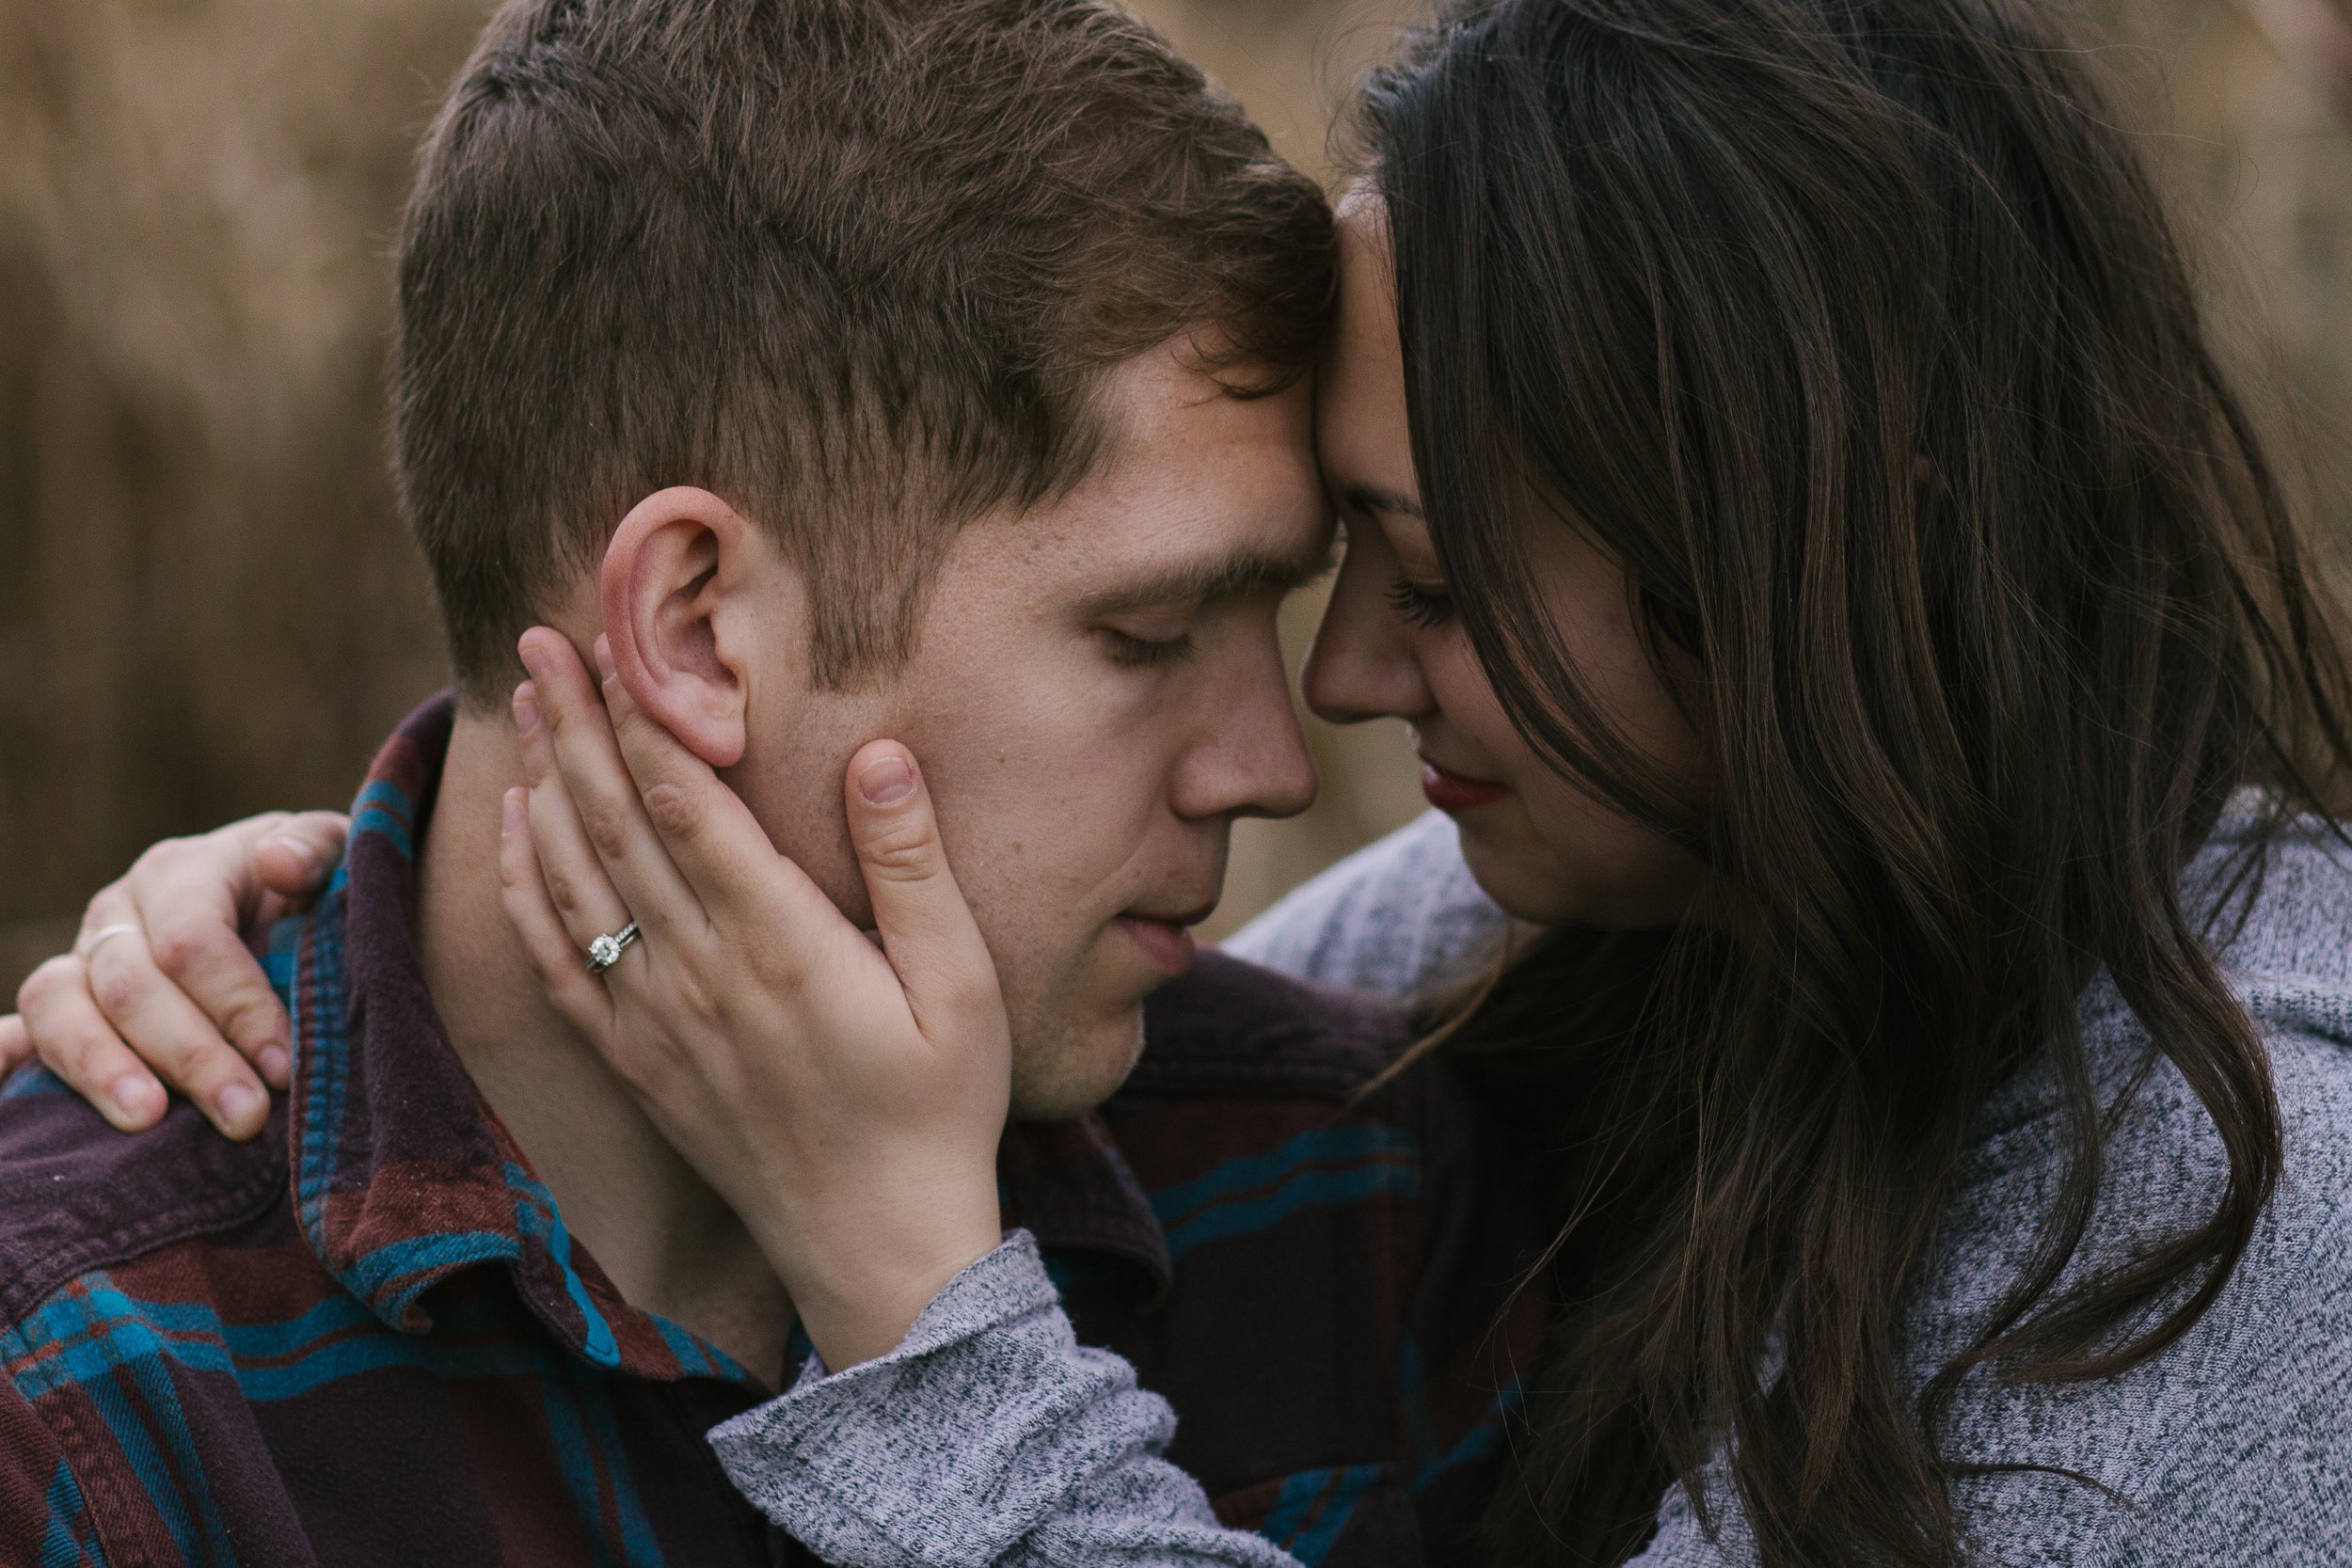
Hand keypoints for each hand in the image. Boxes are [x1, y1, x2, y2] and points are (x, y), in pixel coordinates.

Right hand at [1, 811, 349, 1135]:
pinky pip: (22, 1027)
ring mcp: (80, 957)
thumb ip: (316, 851)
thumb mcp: (333, 858)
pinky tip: (15, 1087)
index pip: (192, 941)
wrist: (284, 908)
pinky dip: (4, 1057)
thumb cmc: (314, 891)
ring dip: (102, 1068)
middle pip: (132, 986)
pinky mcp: (61, 1005)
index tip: (282, 1067)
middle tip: (246, 1117)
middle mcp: (119, 911)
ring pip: (60, 1007)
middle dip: (192, 1057)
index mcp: (182, 871)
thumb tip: (277, 864)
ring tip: (148, 1119)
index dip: (237, 1006)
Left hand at [503, 629, 1011, 1369]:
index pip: (681, 801)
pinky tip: (515, 833)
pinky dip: (525, 887)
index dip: (641, 713)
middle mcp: (696, 972)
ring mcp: (654, 1019)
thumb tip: (878, 754)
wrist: (879, 1249)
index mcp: (777, 941)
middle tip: (539, 637)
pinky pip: (556, 959)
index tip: (611, 639)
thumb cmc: (940, 1112)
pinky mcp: (637, 1061)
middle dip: (575, 721)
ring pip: (573, 878)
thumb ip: (913, 867)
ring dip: (543, 783)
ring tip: (528, 705)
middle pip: (612, 822)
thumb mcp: (962, 987)